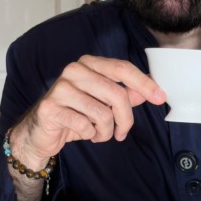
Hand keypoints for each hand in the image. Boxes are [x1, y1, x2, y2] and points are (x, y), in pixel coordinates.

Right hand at [11, 55, 165, 167]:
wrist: (40, 132)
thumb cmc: (74, 114)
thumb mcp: (103, 103)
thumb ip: (125, 94)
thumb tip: (149, 90)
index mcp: (88, 64)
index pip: (122, 68)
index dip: (144, 83)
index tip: (160, 97)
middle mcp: (74, 71)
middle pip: (116, 94)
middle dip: (125, 119)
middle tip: (122, 132)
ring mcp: (61, 88)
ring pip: (102, 113)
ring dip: (105, 131)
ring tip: (97, 133)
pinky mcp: (51, 108)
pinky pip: (85, 125)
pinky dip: (90, 135)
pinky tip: (83, 134)